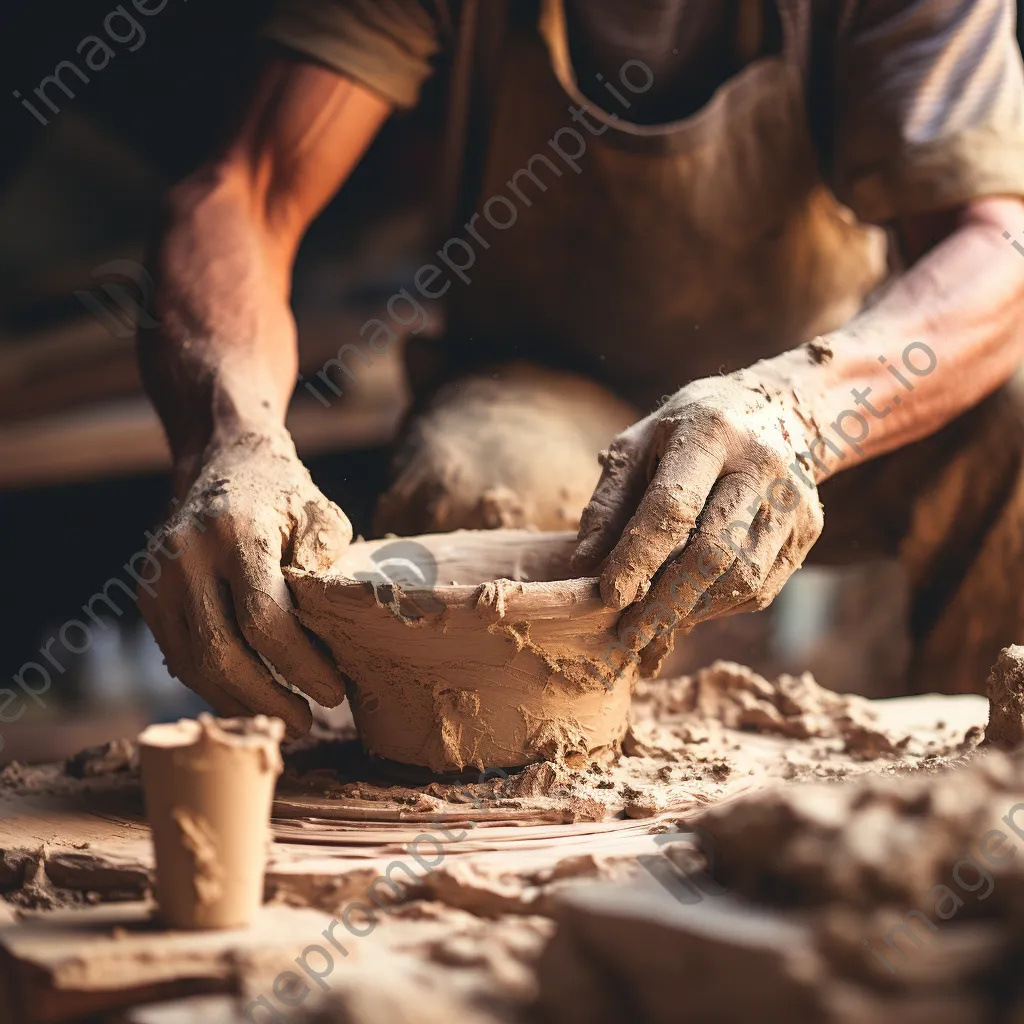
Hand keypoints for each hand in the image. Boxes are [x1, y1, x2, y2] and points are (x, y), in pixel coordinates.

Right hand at [138, 428, 350, 735]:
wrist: (222, 461)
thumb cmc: (284, 493)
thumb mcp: (321, 513)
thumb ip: (328, 564)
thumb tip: (329, 628)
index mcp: (235, 533)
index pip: (263, 618)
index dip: (300, 665)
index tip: (334, 691)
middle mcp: (186, 556)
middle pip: (220, 652)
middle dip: (267, 698)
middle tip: (308, 722)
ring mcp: (158, 577)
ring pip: (193, 663)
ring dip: (240, 701)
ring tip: (285, 718)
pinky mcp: (148, 595)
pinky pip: (180, 656)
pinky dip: (215, 685)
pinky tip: (251, 698)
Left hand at [572, 367, 825, 657]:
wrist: (778, 408)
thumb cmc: (690, 429)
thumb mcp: (640, 445)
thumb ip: (609, 501)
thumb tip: (585, 563)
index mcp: (711, 432)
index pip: (672, 507)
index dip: (638, 558)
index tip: (609, 595)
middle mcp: (761, 464)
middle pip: (715, 551)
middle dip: (666, 601)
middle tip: (629, 632)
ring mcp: (793, 498)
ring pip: (743, 577)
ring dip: (692, 609)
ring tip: (655, 620)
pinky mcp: (809, 528)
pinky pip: (763, 587)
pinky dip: (720, 606)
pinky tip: (691, 604)